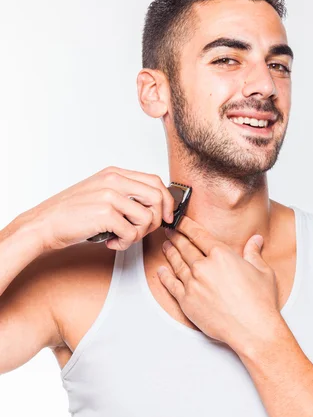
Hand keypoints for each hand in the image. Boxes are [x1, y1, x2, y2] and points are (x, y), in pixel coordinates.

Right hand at [19, 167, 175, 251]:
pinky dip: (125, 243)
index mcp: (114, 173)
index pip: (154, 181)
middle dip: (157, 220)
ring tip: (120, 238)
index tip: (166, 216)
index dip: (166, 200)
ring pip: (148, 217)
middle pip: (158, 197)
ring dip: (138, 235)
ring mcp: (110, 195)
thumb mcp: (99, 194)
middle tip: (141, 232)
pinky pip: (132, 233)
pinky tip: (111, 242)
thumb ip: (123, 194)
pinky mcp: (105, 213)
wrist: (43, 224)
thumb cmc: (70, 213)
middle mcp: (114, 181)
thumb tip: (152, 207)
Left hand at [157, 215, 281, 352]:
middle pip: (184, 247)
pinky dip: (165, 276)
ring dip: (170, 253)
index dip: (187, 225)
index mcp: (221, 255)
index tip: (180, 220)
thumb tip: (256, 240)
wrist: (253, 329)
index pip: (199, 235)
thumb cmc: (260, 301)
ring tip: (166, 246)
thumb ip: (254, 252)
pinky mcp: (187, 301)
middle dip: (175, 237)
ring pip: (177, 264)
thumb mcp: (262, 271)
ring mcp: (193, 284)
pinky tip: (162, 271)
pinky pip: (171, 285)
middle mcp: (203, 267)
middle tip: (168, 230)